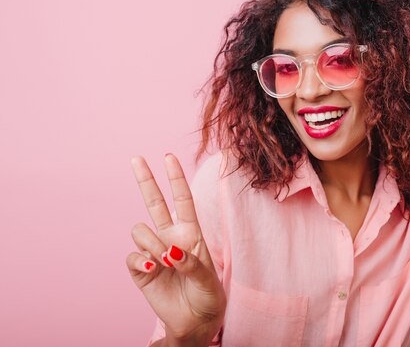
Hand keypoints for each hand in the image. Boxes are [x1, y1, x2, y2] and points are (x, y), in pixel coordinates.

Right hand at [126, 153, 225, 340]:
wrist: (195, 322)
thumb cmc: (207, 296)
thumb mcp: (208, 280)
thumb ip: (190, 264)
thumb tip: (168, 252)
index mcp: (191, 234)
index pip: (182, 201)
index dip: (176, 179)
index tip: (169, 157)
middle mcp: (170, 238)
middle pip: (154, 203)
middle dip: (146, 180)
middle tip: (137, 158)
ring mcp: (154, 252)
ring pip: (140, 231)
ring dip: (150, 242)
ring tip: (164, 261)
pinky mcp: (141, 270)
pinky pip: (133, 257)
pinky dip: (142, 261)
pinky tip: (154, 269)